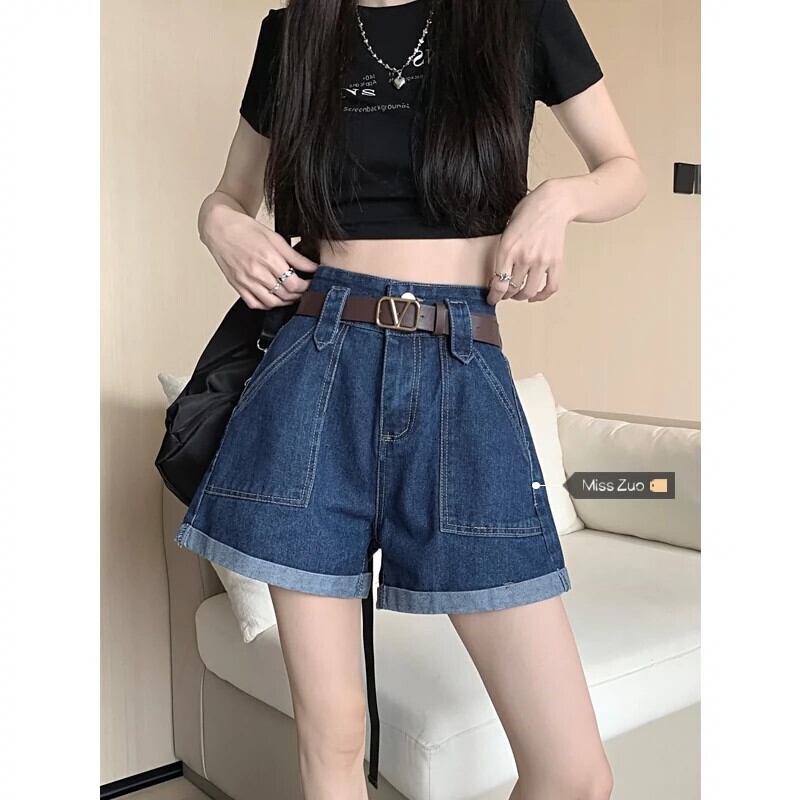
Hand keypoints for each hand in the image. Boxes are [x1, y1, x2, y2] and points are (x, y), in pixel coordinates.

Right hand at [202, 205, 318, 308]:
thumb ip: (295, 256)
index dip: (306, 287)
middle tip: (304, 290)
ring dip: (285, 302)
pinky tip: (273, 298)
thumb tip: (312, 267)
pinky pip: (255, 304)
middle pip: (285, 295)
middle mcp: (256, 273)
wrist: (219, 228)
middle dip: (299, 295)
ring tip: (291, 295)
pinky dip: (267, 304)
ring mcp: (246, 282)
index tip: (311, 283)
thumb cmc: (245, 229)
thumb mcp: (275, 238)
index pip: (294, 284)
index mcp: (268, 259)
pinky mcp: (238, 286)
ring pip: (272, 303)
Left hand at [487, 180, 573, 305]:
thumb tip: (497, 276)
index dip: (494, 296)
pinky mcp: (556, 262)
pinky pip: (550, 287)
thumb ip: (502, 254)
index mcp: (507, 249)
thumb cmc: (528, 213)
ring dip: (521, 297)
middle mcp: (524, 257)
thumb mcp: (506, 232)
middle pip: (512, 289)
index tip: (492, 299)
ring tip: (518, 294)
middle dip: (506, 295)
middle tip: (504, 294)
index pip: (498, 284)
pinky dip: (542, 296)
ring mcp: (541, 260)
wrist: (553, 203)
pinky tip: (535, 296)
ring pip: (529, 292)